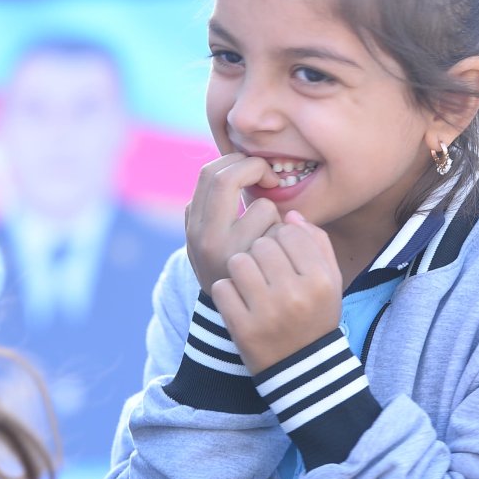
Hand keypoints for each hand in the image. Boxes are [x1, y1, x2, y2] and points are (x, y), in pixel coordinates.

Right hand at [185, 153, 281, 294]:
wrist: (241, 316)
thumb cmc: (233, 265)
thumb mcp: (212, 236)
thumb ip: (218, 205)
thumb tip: (241, 161)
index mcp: (193, 223)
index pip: (209, 173)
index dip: (236, 162)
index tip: (255, 171)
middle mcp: (203, 237)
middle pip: (226, 178)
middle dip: (255, 168)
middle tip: (272, 179)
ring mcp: (228, 253)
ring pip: (262, 207)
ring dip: (275, 212)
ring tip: (271, 230)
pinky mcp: (256, 268)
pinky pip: (279, 232)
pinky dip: (285, 234)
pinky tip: (280, 249)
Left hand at [212, 212, 341, 374]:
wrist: (302, 368)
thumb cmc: (315, 315)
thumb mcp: (329, 281)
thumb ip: (316, 243)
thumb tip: (289, 214)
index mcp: (321, 280)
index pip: (289, 232)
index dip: (281, 238)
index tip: (282, 253)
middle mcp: (296, 295)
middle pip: (262, 244)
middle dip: (260, 251)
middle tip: (264, 270)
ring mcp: (267, 313)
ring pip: (238, 262)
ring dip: (241, 268)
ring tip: (250, 282)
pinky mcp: (242, 328)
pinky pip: (222, 288)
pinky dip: (227, 291)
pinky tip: (240, 301)